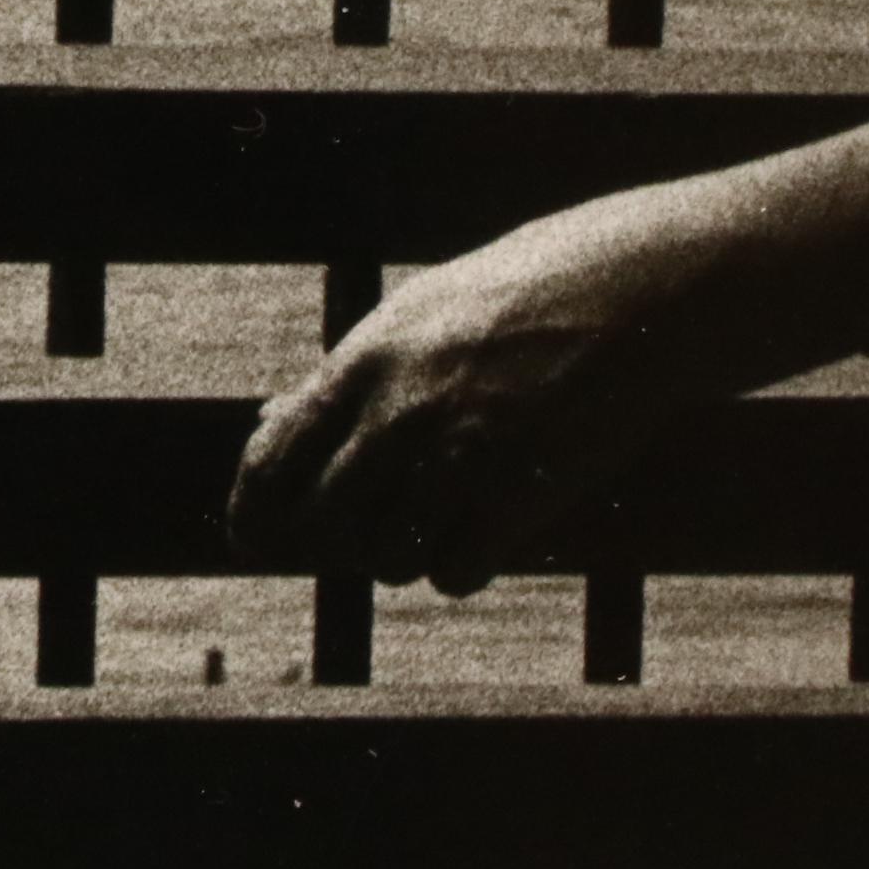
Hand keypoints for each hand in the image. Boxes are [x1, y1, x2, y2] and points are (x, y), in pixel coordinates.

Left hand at [226, 175, 757, 595]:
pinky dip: (457, 568)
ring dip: (399, 554)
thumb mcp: (409, 319)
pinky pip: (454, 573)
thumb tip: (273, 421)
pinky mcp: (519, 496)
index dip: (251, 506)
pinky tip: (475, 537)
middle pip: (322, 520)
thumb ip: (344, 376)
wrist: (620, 295)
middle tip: (355, 532)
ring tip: (429, 521)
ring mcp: (458, 457)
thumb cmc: (508, 300)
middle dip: (330, 539)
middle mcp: (398, 413)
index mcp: (362, 362)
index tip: (248, 538)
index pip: (274, 454)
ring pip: (386, 556)